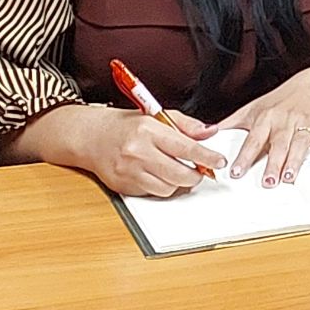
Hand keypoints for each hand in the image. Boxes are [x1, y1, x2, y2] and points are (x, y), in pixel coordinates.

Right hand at [81, 104, 215, 197]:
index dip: (207, 157)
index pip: (186, 147)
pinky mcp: (122, 186)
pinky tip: (160, 175)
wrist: (91, 137)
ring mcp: (129, 171)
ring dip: (179, 183)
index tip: (219, 161)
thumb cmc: (126, 125)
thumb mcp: (157, 115)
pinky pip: (151, 193)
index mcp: (149, 130)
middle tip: (201, 171)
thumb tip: (211, 132)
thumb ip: (186, 125)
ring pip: (167, 188)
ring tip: (179, 172)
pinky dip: (161, 187)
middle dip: (196, 175)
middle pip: (178, 174)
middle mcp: (138, 152)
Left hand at [215, 62, 309, 184]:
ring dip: (295, 160)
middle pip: (277, 145)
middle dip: (272, 163)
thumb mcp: (256, 106)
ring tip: (290, 176)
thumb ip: (234, 123)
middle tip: (267, 182)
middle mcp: (284, 120)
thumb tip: (208, 134)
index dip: (244, 156)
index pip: (253, 140)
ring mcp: (305, 121)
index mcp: (266, 118)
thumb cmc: (285, 98)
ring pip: (299, 143)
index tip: (236, 172)